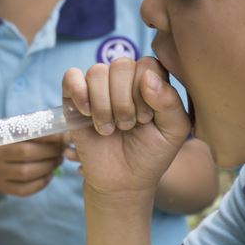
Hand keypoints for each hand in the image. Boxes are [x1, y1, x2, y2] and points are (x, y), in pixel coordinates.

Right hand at [0, 134, 64, 196]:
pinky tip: (48, 176)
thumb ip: (37, 133)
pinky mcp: (3, 188)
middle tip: (61, 152)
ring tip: (56, 162)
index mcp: (1, 136)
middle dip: (49, 153)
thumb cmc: (10, 146)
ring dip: (47, 168)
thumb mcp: (18, 135)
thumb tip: (66, 135)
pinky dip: (40, 184)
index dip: (48, 137)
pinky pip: (24, 190)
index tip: (64, 138)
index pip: (27, 134)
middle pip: (27, 153)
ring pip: (26, 173)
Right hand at [62, 57, 190, 196]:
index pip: (148, 64)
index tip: (146, 118)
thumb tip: (147, 76)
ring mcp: (97, 86)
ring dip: (103, 106)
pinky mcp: (73, 97)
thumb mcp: (173, 132)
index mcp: (149, 80)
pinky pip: (71, 76)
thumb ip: (170, 102)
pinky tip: (87, 114)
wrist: (121, 180)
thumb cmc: (149, 153)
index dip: (146, 91)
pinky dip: (79, 93)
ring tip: (108, 128)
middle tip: (127, 126)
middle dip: (124, 102)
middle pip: (121, 65)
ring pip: (97, 72)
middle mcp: (122, 79)